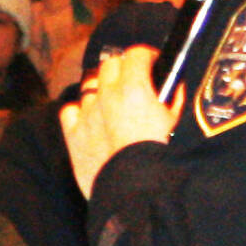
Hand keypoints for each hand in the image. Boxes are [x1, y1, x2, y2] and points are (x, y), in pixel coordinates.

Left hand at [59, 46, 178, 197]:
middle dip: (122, 69)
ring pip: (89, 87)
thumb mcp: (176, 123)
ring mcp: (87, 114)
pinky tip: (90, 119)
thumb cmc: (161, 157)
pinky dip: (78, 111)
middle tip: (134, 83)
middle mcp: (106, 96)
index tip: (153, 64)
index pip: (135, 54)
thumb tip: (174, 85)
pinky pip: (69, 111)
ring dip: (101, 91)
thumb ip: (173, 99)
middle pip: (109, 65)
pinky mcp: (73, 134)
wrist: (134, 191)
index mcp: (133, 88)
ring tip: (113, 105)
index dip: (146, 56)